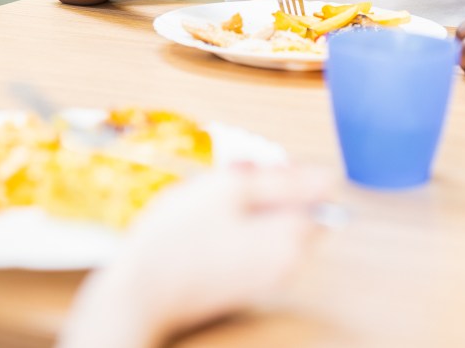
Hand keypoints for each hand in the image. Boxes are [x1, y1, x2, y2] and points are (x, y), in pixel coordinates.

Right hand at [60, 166, 331, 347]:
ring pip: (267, 224)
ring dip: (243, 206)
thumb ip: (284, 180)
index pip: (315, 192)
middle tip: (223, 183)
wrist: (137, 294)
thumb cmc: (178, 240)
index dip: (285, 172)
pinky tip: (200, 225)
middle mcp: (288, 265)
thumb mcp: (230, 188)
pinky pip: (249, 244)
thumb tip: (327, 177)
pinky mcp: (241, 285)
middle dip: (263, 189)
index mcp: (293, 239)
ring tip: (206, 203)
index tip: (252, 170)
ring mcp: (265, 280)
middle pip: (292, 208)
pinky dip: (232, 228)